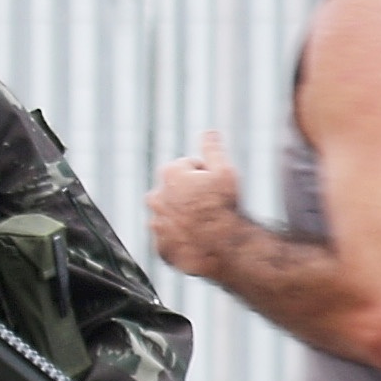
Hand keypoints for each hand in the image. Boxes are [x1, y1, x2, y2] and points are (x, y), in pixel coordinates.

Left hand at [147, 130, 247, 280]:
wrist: (222, 248)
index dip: (206, 176)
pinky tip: (199, 242)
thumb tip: (209, 132)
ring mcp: (156, 224)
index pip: (188, 167)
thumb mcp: (224, 171)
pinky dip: (181, 240)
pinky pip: (170, 240)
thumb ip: (213, 149)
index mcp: (169, 174)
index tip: (217, 188)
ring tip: (206, 227)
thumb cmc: (223, 208)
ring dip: (184, 218)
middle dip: (190, 196)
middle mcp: (156, 197)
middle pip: (176, 191)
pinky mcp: (161, 247)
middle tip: (212, 207)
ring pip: (171, 216)